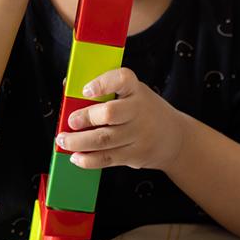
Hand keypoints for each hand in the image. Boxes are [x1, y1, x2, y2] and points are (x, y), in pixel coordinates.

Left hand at [56, 68, 186, 170]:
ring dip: (78, 142)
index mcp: (137, 90)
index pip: (122, 79)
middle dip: (85, 118)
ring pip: (103, 139)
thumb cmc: (146, 112)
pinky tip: (76, 156)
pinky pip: (106, 158)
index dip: (103, 83)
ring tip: (64, 140)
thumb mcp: (134, 94)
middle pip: (110, 113)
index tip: (86, 90)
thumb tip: (67, 87)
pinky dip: (87, 159)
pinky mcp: (135, 154)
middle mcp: (140, 110)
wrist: (175, 137)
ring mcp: (139, 134)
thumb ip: (106, 91)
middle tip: (71, 121)